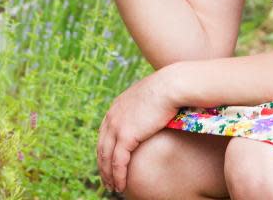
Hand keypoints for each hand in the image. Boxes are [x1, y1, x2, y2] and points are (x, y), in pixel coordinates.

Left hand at [97, 67, 182, 193]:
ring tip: (113, 187)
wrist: (171, 85)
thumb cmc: (168, 89)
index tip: (108, 162)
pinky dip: (117, 175)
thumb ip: (145, 107)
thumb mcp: (150, 97)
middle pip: (101, 147)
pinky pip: (118, 162)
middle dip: (102, 165)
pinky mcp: (126, 136)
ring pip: (106, 157)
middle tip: (106, 180)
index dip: (105, 150)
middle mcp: (112, 117)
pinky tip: (120, 185)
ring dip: (108, 175)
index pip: (105, 133)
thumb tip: (154, 112)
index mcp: (116, 107)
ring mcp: (117, 126)